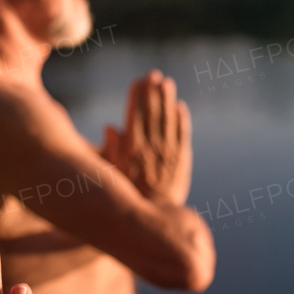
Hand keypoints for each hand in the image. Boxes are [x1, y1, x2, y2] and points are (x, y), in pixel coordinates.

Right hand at [102, 70, 192, 205]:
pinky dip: (182, 121)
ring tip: (167, 83)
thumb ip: (112, 150)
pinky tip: (181, 108)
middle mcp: (152, 149)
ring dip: (168, 101)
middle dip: (153, 93)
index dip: (137, 98)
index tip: (138, 81)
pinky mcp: (181, 161)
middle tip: (154, 75)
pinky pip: (183, 137)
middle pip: (153, 115)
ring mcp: (169, 154)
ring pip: (169, 122)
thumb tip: (110, 127)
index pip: (135, 117)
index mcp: (133, 150)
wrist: (155, 218)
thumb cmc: (129, 196)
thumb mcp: (113, 174)